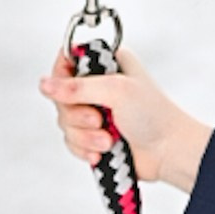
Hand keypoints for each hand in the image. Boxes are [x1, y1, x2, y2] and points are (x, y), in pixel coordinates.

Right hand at [40, 44, 213, 193]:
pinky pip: (72, 142)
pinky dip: (85, 149)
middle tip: (99, 120)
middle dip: (76, 115)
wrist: (170, 151)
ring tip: (107, 141)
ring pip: (65, 123)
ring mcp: (96, 113)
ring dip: (84, 136)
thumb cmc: (154, 115)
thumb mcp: (115, 91)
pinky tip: (102, 153)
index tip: (69, 90)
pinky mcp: (94, 137)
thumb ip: (77, 86)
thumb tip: (44, 84)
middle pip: (60, 96)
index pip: (67, 60)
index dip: (61, 76)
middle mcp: (99, 86)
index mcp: (107, 64)